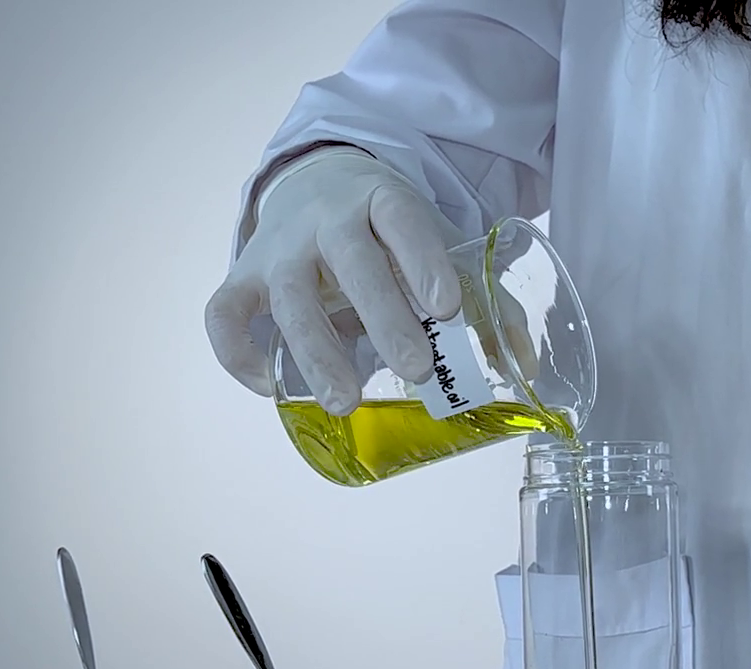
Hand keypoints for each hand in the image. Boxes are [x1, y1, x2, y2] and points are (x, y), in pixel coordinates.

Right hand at [205, 147, 462, 413]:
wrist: (315, 185)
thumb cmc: (387, 234)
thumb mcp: (434, 245)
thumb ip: (481, 300)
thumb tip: (525, 363)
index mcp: (381, 200)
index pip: (402, 220)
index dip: (423, 261)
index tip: (446, 309)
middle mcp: (325, 219)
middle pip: (350, 262)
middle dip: (383, 317)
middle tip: (416, 369)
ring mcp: (279, 248)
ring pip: (288, 295)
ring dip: (316, 350)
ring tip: (346, 401)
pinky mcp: (243, 276)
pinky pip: (225, 312)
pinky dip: (238, 352)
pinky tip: (271, 388)